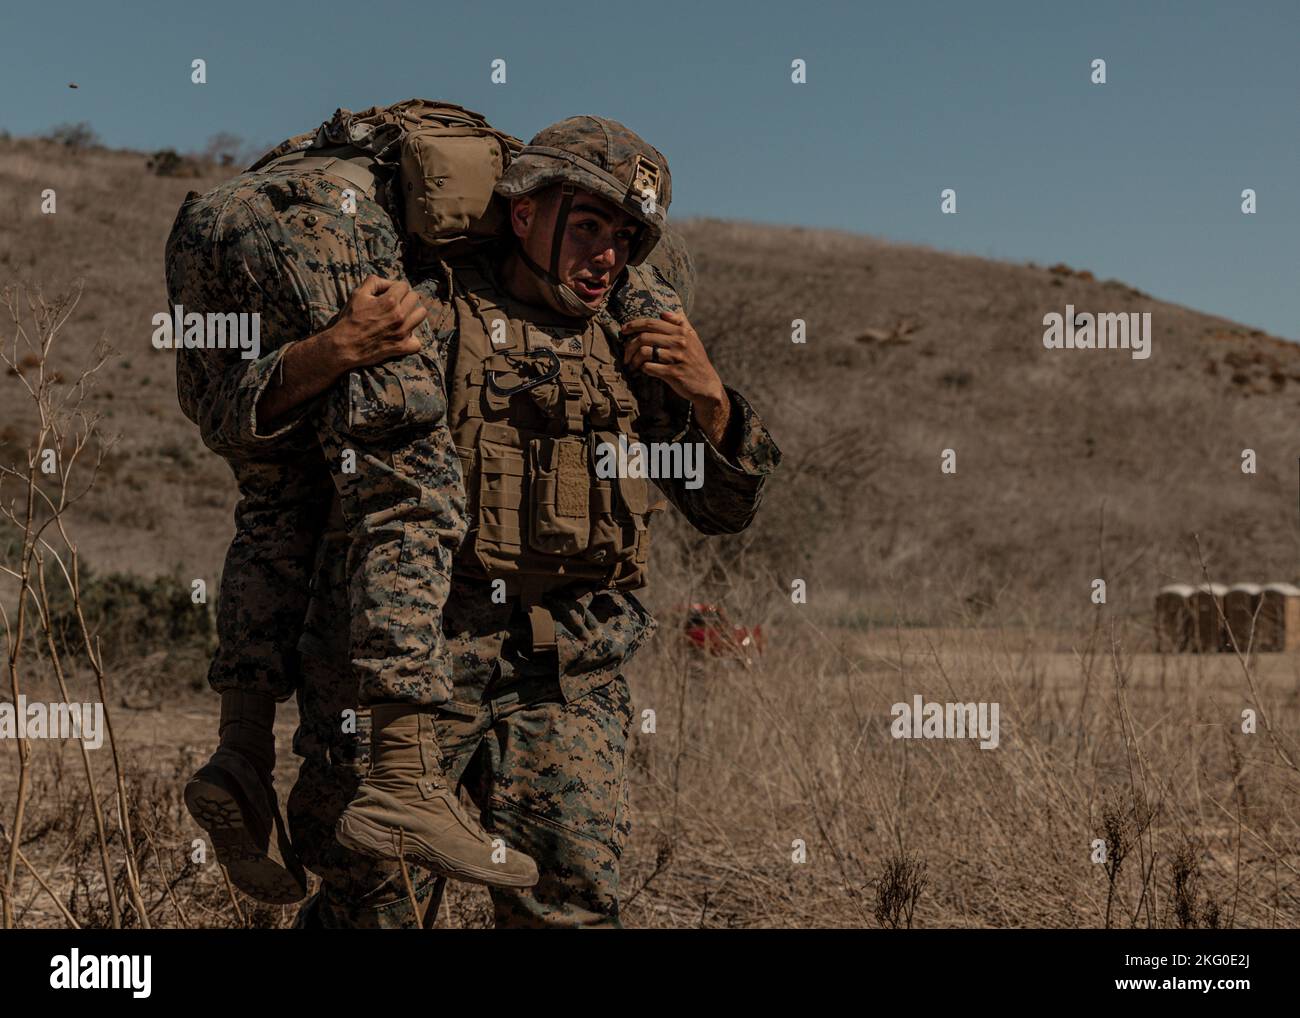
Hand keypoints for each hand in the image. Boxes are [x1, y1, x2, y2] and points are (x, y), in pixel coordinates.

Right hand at [323, 275, 426, 370]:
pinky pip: (417, 342)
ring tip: (402, 316)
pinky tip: (403, 335)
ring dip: (413, 313)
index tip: (389, 293)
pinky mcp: (402, 347)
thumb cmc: (350, 319)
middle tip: (396, 304)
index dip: (396, 288)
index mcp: (389, 301)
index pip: (404, 286)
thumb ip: (374, 282)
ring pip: (421, 315)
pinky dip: (412, 339)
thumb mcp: (357, 294)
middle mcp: (399, 315)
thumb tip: (388, 283)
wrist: (344, 346)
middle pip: (415, 298)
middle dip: (405, 298)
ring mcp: (403, 332)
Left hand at [621, 310, 730, 447]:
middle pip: (644, 337)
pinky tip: (643, 370)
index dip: (634, 325)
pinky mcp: (674, 373)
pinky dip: (642, 368)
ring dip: (634, 359)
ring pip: (645, 352)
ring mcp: (677, 358)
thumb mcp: (693, 338)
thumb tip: (663, 312)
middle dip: (630, 345)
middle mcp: (680, 342)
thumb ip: (680, 322)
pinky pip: (649, 367)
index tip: (623, 330)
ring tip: (632, 364)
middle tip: (625, 354)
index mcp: (682, 331)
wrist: (707, 384)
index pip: (652, 323)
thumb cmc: (696, 360)